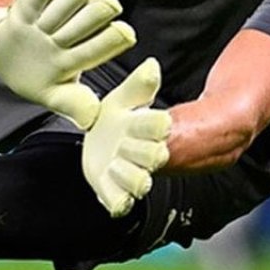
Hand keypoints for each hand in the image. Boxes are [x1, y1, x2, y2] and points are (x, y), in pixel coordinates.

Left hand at [0, 0, 135, 128]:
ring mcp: (37, 24)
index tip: (124, 33)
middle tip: (104, 10)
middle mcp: (52, 44)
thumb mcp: (58, 95)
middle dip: (106, 7)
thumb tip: (92, 118)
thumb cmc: (40, 74)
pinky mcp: (22, 7)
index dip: (119, 36)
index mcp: (66, 68)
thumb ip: (76, 103)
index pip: (99, 51)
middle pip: (95, 13)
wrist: (0, 59)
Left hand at [81, 58, 170, 217]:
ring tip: (114, 163)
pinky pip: (120, 203)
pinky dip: (115, 200)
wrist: (112, 144)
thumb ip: (138, 85)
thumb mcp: (124, 99)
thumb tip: (151, 65)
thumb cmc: (122, 121)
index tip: (156, 119)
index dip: (155, 125)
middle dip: (139, 149)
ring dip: (127, 174)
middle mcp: (146, 156)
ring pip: (140, 183)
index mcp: (151, 130)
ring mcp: (133, 175)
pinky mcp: (116, 193)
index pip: (161, 127)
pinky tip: (108, 185)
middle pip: (153, 156)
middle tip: (124, 142)